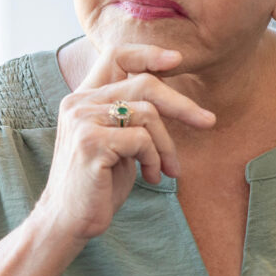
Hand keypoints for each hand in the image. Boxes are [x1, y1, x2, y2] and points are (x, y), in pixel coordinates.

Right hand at [33, 44, 214, 241]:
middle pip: (143, 83)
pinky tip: (151, 177)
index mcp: (83, 98)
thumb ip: (132, 116)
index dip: (148, 53)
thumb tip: (172, 97)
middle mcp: (78, 103)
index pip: (115, 54)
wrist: (68, 222)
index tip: (177, 60)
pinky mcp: (90, 143)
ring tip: (168, 169)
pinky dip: (155, 160)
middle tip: (207, 122)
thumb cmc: (99, 185)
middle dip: (181, 104)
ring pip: (148, 113)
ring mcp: (82, 121)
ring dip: (167, 145)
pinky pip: (142, 140)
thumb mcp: (118, 143)